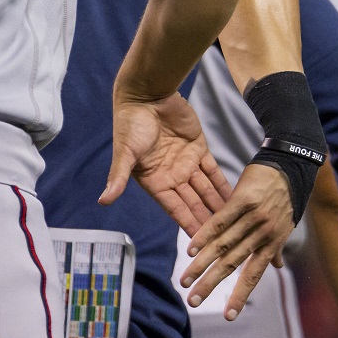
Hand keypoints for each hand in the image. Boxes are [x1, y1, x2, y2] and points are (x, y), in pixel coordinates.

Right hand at [102, 89, 230, 236]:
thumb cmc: (131, 124)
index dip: (187, 224)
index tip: (200, 242)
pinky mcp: (198, 147)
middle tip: (224, 236)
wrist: (147, 95)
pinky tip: (234, 195)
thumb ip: (118, 177)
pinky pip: (213, 170)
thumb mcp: (125, 153)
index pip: (175, 208)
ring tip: (234, 220)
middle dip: (207, 219)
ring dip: (218, 204)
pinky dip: (223, 183)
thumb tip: (103, 201)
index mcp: (154, 181)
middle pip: (193, 202)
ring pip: (205, 189)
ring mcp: (186, 162)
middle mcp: (172, 176)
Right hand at [179, 162, 294, 319]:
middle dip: (212, 284)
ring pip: (223, 245)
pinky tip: (190, 248)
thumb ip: (277, 247)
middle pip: (233, 263)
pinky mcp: (243, 199)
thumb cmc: (287, 195)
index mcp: (273, 242)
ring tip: (184, 279)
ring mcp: (253, 216)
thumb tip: (279, 267)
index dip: (241, 295)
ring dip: (201, 264)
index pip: (254, 274)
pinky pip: (220, 220)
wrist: (290, 164)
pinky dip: (204, 235)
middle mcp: (263, 233)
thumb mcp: (286, 224)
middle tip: (193, 301)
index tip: (228, 316)